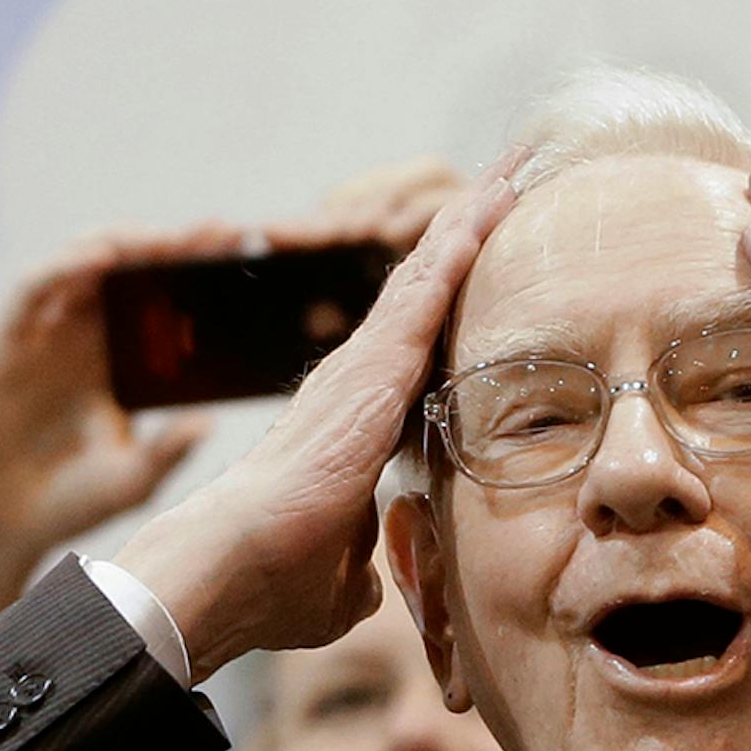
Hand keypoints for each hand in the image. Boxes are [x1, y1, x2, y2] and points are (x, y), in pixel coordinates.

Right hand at [0, 222, 239, 668]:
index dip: (197, 278)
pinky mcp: (5, 344)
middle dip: (172, 247)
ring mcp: (44, 337)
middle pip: (131, 273)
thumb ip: (169, 451)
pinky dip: (63, 267)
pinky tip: (99, 258)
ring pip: (82, 265)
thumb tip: (210, 423)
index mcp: (120, 365)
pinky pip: (32, 290)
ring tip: (167, 238)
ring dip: (122, 244)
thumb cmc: (64, 504)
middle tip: (219, 232)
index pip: (164, 305)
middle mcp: (84, 340)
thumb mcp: (132, 479)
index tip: (243, 259)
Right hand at [114, 148, 525, 682]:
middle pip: (425, 290)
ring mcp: (364, 365)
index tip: (482, 271)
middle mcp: (358, 380)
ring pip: (430, 272)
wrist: (233, 571)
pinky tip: (500, 196)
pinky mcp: (372, 364)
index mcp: (356, 423)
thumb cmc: (271, 581)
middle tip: (512, 178)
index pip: (416, 351)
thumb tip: (370, 586)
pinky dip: (465, 238)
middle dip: (466, 234)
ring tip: (518, 164)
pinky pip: (430, 285)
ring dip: (474, 218)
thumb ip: (361, 567)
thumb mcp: (339, 582)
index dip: (449, 306)